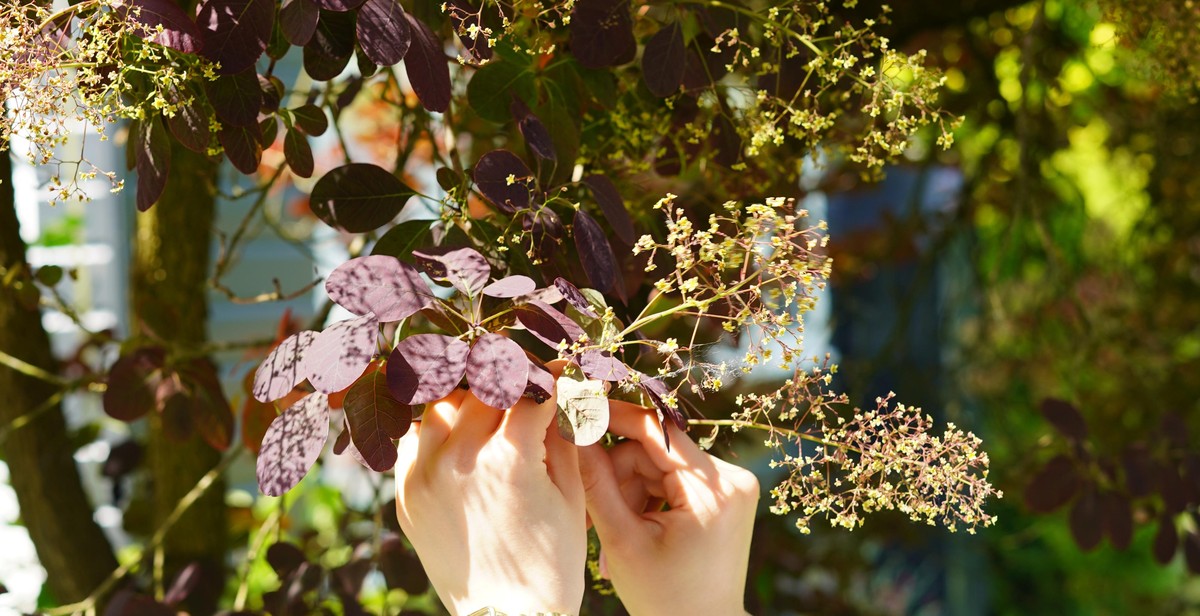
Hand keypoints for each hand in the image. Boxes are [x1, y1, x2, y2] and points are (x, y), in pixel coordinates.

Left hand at [394, 386, 585, 615]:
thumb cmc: (551, 561)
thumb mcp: (571, 493)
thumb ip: (563, 432)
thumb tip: (565, 386)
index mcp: (508, 457)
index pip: (530, 390)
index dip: (551, 378)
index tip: (560, 371)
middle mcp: (459, 458)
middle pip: (485, 389)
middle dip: (512, 383)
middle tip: (528, 387)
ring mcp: (425, 475)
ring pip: (443, 404)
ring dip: (470, 401)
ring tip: (490, 412)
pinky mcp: (407, 493)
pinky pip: (414, 439)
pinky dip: (437, 432)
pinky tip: (459, 441)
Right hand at [578, 400, 758, 615]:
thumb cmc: (664, 598)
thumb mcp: (622, 539)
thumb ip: (595, 481)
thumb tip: (571, 428)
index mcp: (714, 489)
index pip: (656, 429)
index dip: (613, 416)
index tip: (577, 407)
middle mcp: (732, 479)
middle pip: (655, 450)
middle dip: (617, 475)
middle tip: (590, 513)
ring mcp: (732, 488)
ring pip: (659, 465)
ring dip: (628, 491)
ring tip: (610, 533)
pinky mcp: (724, 497)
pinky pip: (673, 480)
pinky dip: (647, 499)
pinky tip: (632, 528)